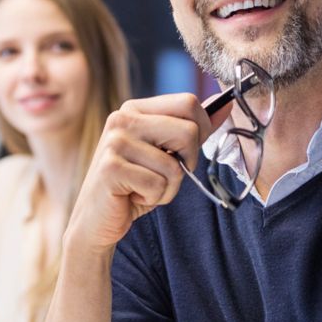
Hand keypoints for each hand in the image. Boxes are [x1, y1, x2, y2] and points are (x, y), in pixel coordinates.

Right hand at [66, 94, 212, 256]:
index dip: (202, 130)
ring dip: (168, 187)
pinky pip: (158, 184)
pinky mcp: (111, 168)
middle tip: (165, 174)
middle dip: (188, 162)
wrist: (96, 219)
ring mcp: (114, 142)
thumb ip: (193, 129)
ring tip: (144, 188)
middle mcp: (122, 119)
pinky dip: (154, 198)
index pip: (188, 102)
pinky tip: (133, 197)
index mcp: (135, 109)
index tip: (186, 152)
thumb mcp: (166, 153)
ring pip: (175, 165)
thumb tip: (225, 106)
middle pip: (188, 131)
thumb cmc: (134, 185)